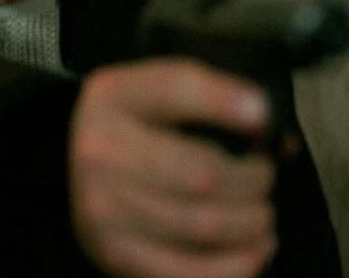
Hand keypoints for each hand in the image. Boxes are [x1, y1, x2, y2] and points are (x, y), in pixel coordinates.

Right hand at [69, 58, 277, 277]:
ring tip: (259, 210)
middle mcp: (100, 153)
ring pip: (207, 226)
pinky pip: (194, 273)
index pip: (176, 89)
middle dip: (254, 178)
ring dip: (253, 221)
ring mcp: (105, 212)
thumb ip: (208, 92)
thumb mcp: (157, 88)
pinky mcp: (117, 257)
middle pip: (203, 174)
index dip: (226, 102)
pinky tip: (255, 247)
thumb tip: (263, 116)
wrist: (85, 167)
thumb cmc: (137, 126)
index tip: (263, 116)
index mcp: (113, 98)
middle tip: (263, 174)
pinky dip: (240, 264)